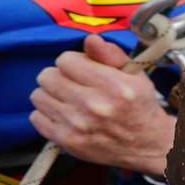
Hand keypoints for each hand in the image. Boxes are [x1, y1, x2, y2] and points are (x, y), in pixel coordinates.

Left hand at [29, 35, 176, 176]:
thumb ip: (110, 54)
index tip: (81, 70)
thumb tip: (90, 39)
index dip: (72, 62)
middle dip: (58, 77)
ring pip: (38, 96)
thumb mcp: (134, 74)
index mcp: (112, 86)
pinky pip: (36, 118)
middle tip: (72, 85)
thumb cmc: (139, 105)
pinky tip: (63, 115)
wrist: (148, 145)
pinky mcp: (67, 142)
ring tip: (67, 100)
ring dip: (50, 95)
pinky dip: (46, 115)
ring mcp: (78, 125)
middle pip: (47, 76)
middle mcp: (93, 106)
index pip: (65, 60)